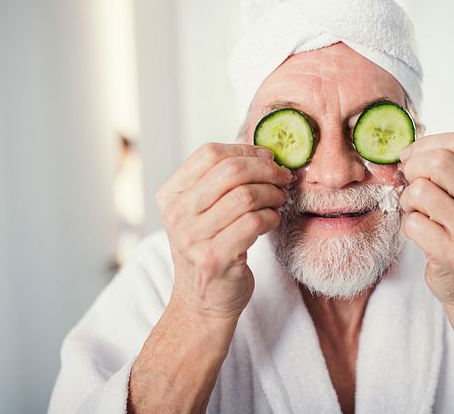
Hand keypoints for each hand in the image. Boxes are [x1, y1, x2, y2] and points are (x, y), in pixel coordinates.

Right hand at [156, 143, 291, 321]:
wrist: (203, 302)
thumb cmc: (209, 249)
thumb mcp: (200, 213)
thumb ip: (219, 183)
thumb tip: (263, 153)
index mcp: (171, 195)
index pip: (209, 154)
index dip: (245, 150)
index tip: (267, 158)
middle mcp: (177, 215)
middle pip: (231, 171)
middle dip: (266, 170)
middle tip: (283, 177)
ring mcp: (193, 238)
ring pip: (246, 196)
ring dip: (273, 193)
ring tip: (279, 199)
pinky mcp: (215, 258)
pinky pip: (254, 222)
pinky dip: (272, 217)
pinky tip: (272, 220)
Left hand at [398, 132, 453, 309]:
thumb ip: (450, 173)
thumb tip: (408, 150)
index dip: (423, 146)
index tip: (410, 158)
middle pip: (438, 162)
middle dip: (412, 169)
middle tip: (409, 184)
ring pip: (420, 191)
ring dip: (407, 200)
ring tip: (416, 212)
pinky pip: (413, 224)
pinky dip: (407, 226)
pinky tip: (418, 234)